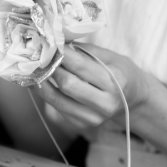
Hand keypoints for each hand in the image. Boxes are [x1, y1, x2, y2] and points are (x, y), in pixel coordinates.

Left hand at [38, 42, 152, 130]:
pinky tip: (41, 82)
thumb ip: (84, 50)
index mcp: (115, 81)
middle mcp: (105, 103)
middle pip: (67, 84)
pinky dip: (46, 94)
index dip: (60, 54)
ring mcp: (93, 118)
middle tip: (39, 55)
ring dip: (41, 82)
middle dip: (50, 67)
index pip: (80, 65)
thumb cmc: (120, 72)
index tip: (49, 43)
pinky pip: (57, 109)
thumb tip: (57, 41)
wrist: (132, 99)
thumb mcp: (110, 56)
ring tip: (34, 68)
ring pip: (57, 99)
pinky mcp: (82, 124)